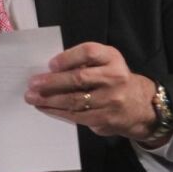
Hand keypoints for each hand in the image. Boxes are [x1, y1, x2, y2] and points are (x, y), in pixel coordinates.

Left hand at [25, 43, 158, 142]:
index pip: (89, 52)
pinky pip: (76, 115)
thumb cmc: (113, 80)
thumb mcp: (106, 63)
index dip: (67, 58)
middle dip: (52, 82)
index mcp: (112, 58)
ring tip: (32, 97)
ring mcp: (112, 100)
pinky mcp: (106, 118)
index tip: (50, 64)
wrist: (140, 106)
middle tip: (32, 84)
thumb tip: (48, 70)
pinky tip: (44, 107)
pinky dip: (57, 111)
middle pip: (78, 78)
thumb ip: (83, 63)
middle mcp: (115, 77)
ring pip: (74, 100)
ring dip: (49, 99)